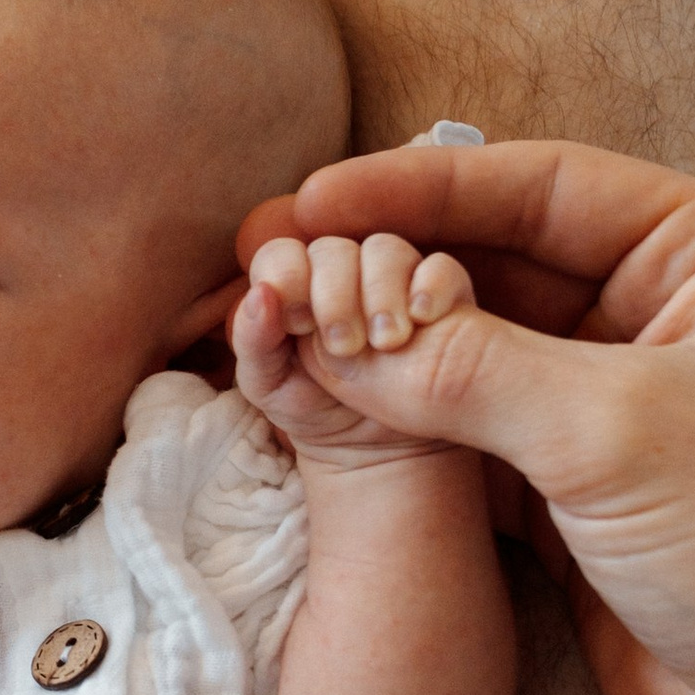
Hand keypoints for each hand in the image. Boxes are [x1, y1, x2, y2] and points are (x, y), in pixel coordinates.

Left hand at [235, 232, 477, 462]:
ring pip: (385, 250)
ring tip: (385, 343)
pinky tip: (422, 319)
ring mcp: (392, 278)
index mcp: (294, 286)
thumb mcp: (269, 386)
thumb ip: (254, 342)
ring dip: (381, 291)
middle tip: (343, 346)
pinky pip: (440, 269)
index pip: (283, 254)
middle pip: (334, 250)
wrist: (368, 444)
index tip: (297, 324)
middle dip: (334, 295)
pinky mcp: (437, 293)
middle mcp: (341, 273)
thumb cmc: (311, 406)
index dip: (287, 278)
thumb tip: (260, 293)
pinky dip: (431, 286)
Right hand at [238, 141, 694, 694]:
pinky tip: (333, 412)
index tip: (314, 198)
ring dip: (390, 354)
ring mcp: (633, 413)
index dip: (421, 187)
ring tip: (285, 336)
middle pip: (504, 265)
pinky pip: (479, 442)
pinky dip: (409, 430)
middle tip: (277, 267)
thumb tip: (339, 327)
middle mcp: (681, 319)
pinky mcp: (590, 501)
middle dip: (392, 271)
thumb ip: (470, 369)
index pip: (548, 187)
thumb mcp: (621, 431)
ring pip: (481, 358)